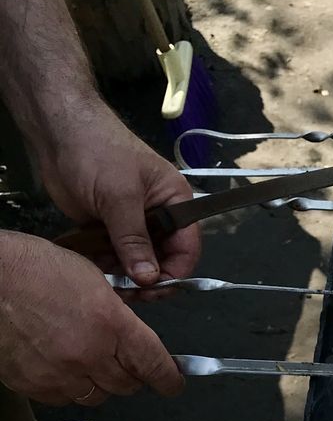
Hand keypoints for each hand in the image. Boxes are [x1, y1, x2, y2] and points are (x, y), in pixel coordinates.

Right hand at [0, 231, 183, 404]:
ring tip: (85, 358)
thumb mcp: (91, 279)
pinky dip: (68, 387)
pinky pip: (64, 399)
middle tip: (120, 361)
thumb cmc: (34, 269)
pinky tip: (59, 365)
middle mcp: (88, 354)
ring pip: (97, 396)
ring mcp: (60, 373)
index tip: (173, 384)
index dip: (169, 379)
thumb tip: (133, 340)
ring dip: (99, 383)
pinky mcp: (34, 384)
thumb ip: (118, 314)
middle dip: (130, 375)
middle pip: (127, 385)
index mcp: (110, 323)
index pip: (154, 365)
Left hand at [35, 104, 200, 287]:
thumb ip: (134, 240)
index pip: (187, 249)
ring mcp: (134, 224)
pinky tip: (94, 269)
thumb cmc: (97, 151)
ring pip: (138, 262)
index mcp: (176, 203)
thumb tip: (148, 279)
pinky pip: (115, 256)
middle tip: (126, 291)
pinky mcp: (110, 228)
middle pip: (164, 261)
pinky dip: (106, 266)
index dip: (174, 273)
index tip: (151, 289)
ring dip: (123, 274)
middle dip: (146, 278)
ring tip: (105, 278)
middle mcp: (160, 217)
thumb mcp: (120, 197)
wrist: (56, 130)